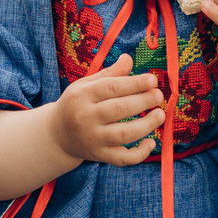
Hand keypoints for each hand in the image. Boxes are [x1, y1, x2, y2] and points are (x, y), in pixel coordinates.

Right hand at [48, 54, 166, 167]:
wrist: (57, 135)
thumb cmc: (77, 104)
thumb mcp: (86, 85)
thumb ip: (109, 74)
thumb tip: (128, 58)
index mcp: (82, 96)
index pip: (112, 87)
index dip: (135, 83)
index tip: (153, 80)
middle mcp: (85, 117)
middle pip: (119, 109)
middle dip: (143, 101)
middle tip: (158, 96)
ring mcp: (93, 139)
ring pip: (124, 134)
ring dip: (147, 125)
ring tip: (160, 115)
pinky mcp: (99, 155)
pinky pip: (122, 158)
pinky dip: (140, 154)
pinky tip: (151, 143)